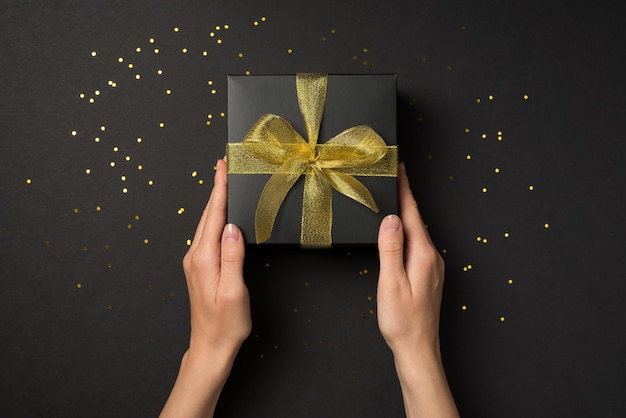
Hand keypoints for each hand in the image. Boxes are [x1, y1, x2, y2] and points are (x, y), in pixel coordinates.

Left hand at [161, 158, 249, 417]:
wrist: (209, 348)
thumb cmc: (225, 324)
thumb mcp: (233, 292)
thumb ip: (232, 257)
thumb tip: (232, 227)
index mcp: (204, 258)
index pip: (214, 216)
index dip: (219, 189)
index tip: (222, 167)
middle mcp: (195, 256)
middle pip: (207, 215)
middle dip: (216, 188)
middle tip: (222, 165)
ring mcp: (196, 262)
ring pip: (206, 224)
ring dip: (215, 202)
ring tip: (222, 183)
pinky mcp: (200, 269)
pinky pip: (207, 235)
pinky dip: (214, 218)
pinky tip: (220, 217)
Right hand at [376, 163, 457, 416]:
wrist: (418, 350)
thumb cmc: (403, 321)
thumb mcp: (391, 283)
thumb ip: (391, 249)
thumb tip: (391, 219)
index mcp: (423, 255)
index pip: (413, 215)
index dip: (406, 191)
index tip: (401, 170)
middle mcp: (432, 258)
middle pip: (417, 221)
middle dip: (405, 199)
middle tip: (394, 178)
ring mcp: (433, 268)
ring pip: (417, 234)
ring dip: (406, 216)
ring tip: (394, 200)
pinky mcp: (429, 276)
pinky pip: (417, 246)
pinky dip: (407, 233)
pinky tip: (399, 234)